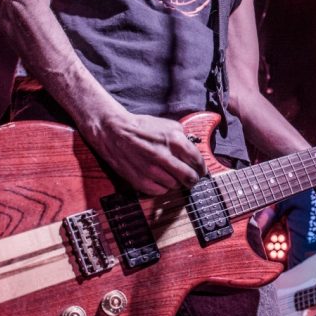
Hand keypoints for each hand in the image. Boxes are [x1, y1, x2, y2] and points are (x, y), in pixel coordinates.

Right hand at [88, 112, 205, 195]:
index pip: (197, 161)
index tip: (201, 171)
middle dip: (194, 180)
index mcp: (174, 140)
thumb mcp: (168, 125)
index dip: (202, 168)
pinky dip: (163, 187)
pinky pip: (160, 191)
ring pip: (175, 185)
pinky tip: (160, 179)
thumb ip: (183, 138)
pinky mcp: (140, 180)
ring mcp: (152, 170)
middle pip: (189, 177)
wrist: (114, 132)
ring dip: (177, 182)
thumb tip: (194, 151)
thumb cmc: (141, 127)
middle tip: (192, 179)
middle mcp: (164, 156)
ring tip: (173, 176)